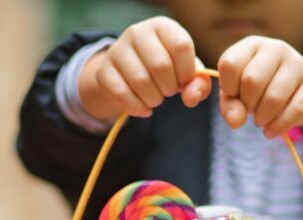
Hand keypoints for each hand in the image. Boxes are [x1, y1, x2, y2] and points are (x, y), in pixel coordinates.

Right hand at [78, 17, 212, 120]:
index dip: (186, 72)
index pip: (181, 46)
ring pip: (140, 80)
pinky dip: (137, 107)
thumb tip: (191, 98)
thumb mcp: (185, 72)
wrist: (127, 74)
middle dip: (170, 87)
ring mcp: (117, 50)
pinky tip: (144, 109)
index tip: (183, 81)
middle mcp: (138, 32)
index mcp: (162, 26)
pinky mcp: (104, 70)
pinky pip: (121, 93)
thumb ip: (198, 83)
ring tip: (156, 99)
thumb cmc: (165, 70)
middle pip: (161, 65)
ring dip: (154, 99)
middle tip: (168, 91)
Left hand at [217, 36, 302, 138]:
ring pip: (274, 97)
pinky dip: (279, 127)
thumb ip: (229, 106)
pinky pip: (296, 110)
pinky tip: (271, 131)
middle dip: (247, 104)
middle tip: (251, 110)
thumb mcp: (238, 96)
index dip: (228, 88)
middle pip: (251, 81)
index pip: (230, 64)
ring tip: (261, 120)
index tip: (234, 96)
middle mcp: (277, 48)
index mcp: (253, 44)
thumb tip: (236, 121)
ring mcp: (299, 64)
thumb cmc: (260, 93)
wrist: (297, 95)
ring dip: (262, 118)